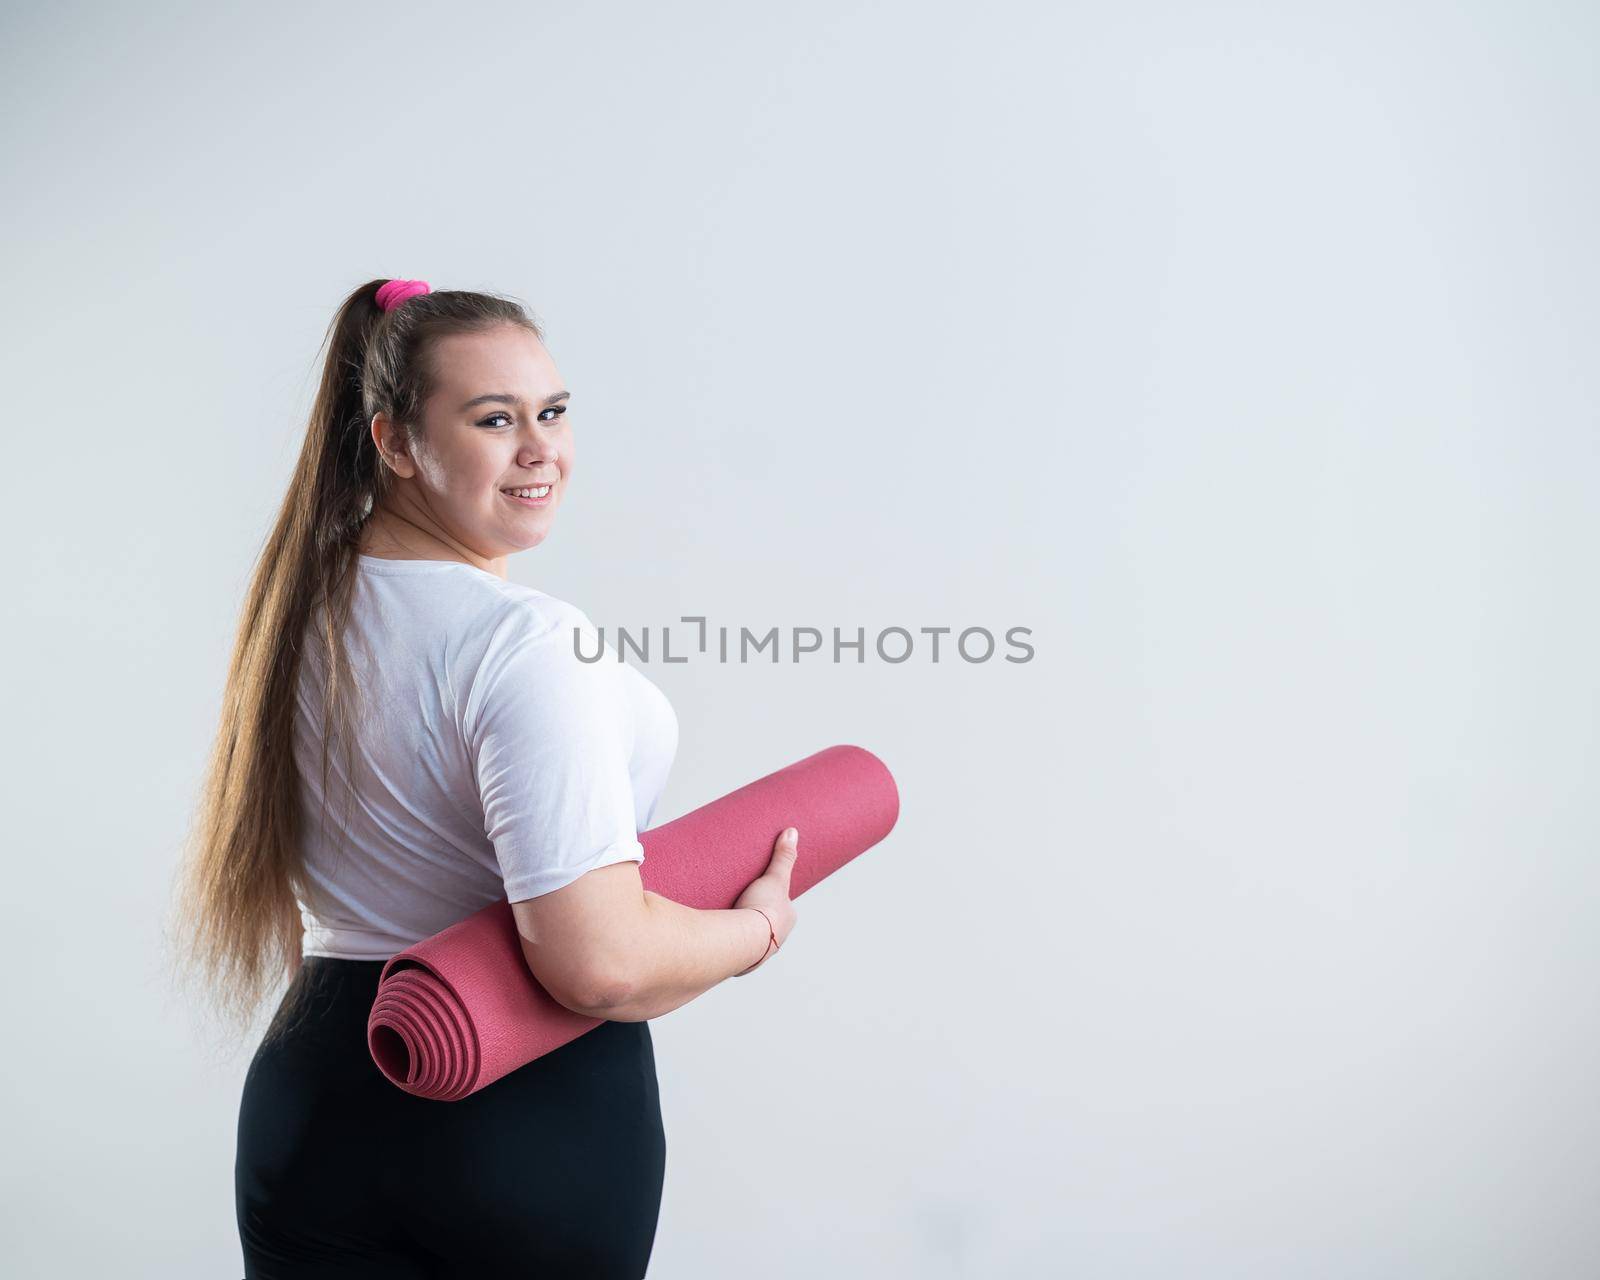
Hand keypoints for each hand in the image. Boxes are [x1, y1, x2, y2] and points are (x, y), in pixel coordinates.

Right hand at [732, 827, 799, 975]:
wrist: (743, 941)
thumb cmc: (763, 909)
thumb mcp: (775, 878)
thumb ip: (783, 857)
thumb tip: (792, 831)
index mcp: (787, 920)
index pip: (781, 907)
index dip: (770, 898)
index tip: (757, 892)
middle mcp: (777, 940)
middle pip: (766, 924)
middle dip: (755, 917)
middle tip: (739, 905)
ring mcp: (760, 953)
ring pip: (751, 940)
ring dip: (742, 933)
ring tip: (726, 921)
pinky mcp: (741, 963)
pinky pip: (736, 952)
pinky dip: (730, 946)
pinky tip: (720, 941)